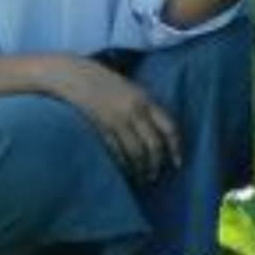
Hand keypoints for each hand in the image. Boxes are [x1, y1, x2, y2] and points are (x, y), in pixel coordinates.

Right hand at [45, 58, 179, 180]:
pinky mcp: (100, 128)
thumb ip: (149, 109)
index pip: (169, 128)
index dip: (176, 148)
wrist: (77, 76)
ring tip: (142, 178)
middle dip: (156, 164)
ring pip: (135, 151)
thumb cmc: (109, 83)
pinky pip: (115, 151)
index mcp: (147, 100)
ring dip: (140, 168)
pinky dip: (122, 163)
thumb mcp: (135, 91)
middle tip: (156, 176)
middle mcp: (135, 111)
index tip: (178, 163)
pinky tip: (125, 171)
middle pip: (153, 144)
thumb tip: (162, 132)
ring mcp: (117, 120)